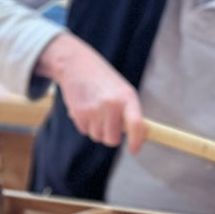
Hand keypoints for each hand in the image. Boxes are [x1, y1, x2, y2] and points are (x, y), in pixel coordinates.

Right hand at [36, 33, 146, 151]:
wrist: (76, 63)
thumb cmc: (102, 79)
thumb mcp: (121, 90)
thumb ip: (129, 112)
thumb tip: (139, 136)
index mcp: (127, 97)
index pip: (136, 124)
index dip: (136, 141)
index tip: (134, 150)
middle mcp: (112, 103)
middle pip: (112, 139)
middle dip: (109, 135)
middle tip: (106, 121)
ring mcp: (94, 109)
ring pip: (97, 136)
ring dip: (95, 128)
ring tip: (94, 109)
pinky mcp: (79, 112)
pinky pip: (84, 131)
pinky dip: (84, 123)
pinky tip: (84, 107)